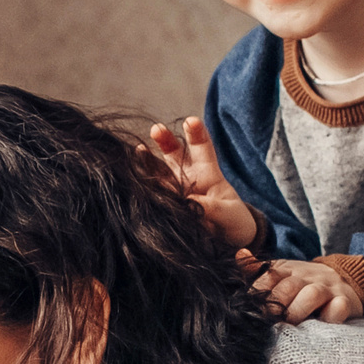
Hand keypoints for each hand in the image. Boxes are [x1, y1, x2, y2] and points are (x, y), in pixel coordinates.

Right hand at [148, 117, 258, 249]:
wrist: (226, 242)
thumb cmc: (233, 221)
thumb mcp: (229, 214)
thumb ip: (213, 207)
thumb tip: (190, 202)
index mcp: (208, 173)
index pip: (202, 147)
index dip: (196, 133)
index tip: (191, 121)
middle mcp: (187, 177)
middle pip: (174, 154)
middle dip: (165, 140)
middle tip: (157, 129)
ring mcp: (174, 191)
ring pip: (158, 171)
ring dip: (147, 160)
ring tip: (138, 150)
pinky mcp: (165, 207)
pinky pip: (152, 194)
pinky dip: (142, 186)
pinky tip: (131, 177)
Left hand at [253, 257, 363, 324]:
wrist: (346, 277)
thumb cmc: (305, 281)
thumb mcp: (282, 272)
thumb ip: (258, 269)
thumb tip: (239, 254)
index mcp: (288, 270)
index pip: (269, 277)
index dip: (258, 292)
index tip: (247, 307)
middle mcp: (306, 277)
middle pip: (288, 287)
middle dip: (275, 305)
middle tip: (265, 322)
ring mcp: (327, 289)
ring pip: (312, 295)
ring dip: (298, 311)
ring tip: (289, 325)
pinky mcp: (344, 302)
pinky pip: (339, 307)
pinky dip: (331, 315)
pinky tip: (322, 322)